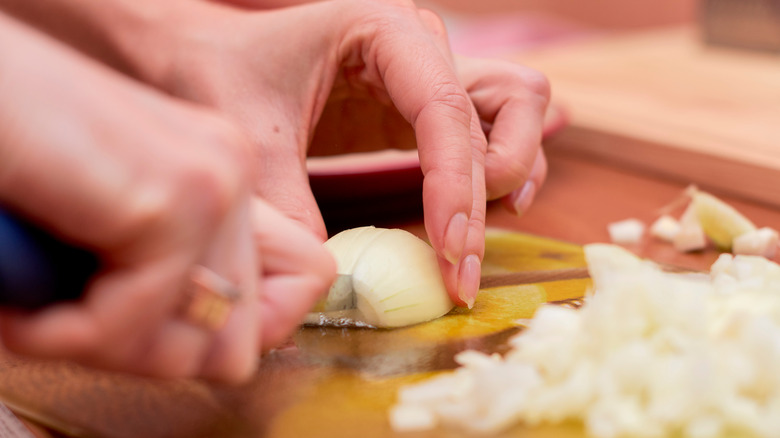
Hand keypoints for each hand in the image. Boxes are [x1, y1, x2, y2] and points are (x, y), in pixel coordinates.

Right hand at [0, 15, 334, 382]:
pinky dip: (64, 335)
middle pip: (245, 335)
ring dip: (113, 348)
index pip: (303, 281)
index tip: (156, 328)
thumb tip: (239, 352)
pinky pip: (133, 326)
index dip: (238, 331)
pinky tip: (26, 303)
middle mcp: (232, 170)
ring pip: (202, 349)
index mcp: (225, 172)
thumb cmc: (21, 157)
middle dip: (155, 352)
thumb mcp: (118, 228)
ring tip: (50, 308)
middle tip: (80, 320)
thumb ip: (182, 274)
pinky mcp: (170, 200)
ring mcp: (212, 182)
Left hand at [111, 0, 487, 306]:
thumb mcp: (249, 137)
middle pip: (502, 108)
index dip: (455, 184)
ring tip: (474, 233)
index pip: (444, 106)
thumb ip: (290, 205)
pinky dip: (502, 169)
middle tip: (457, 267)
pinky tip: (483, 212)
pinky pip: (493, 129)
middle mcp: (419, 43)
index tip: (448, 251)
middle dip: (485, 192)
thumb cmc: (219, 75)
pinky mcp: (421, 109)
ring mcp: (428, 73)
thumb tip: (333, 281)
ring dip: (512, 170)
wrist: (204, 59)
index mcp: (380, 27)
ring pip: (518, 108)